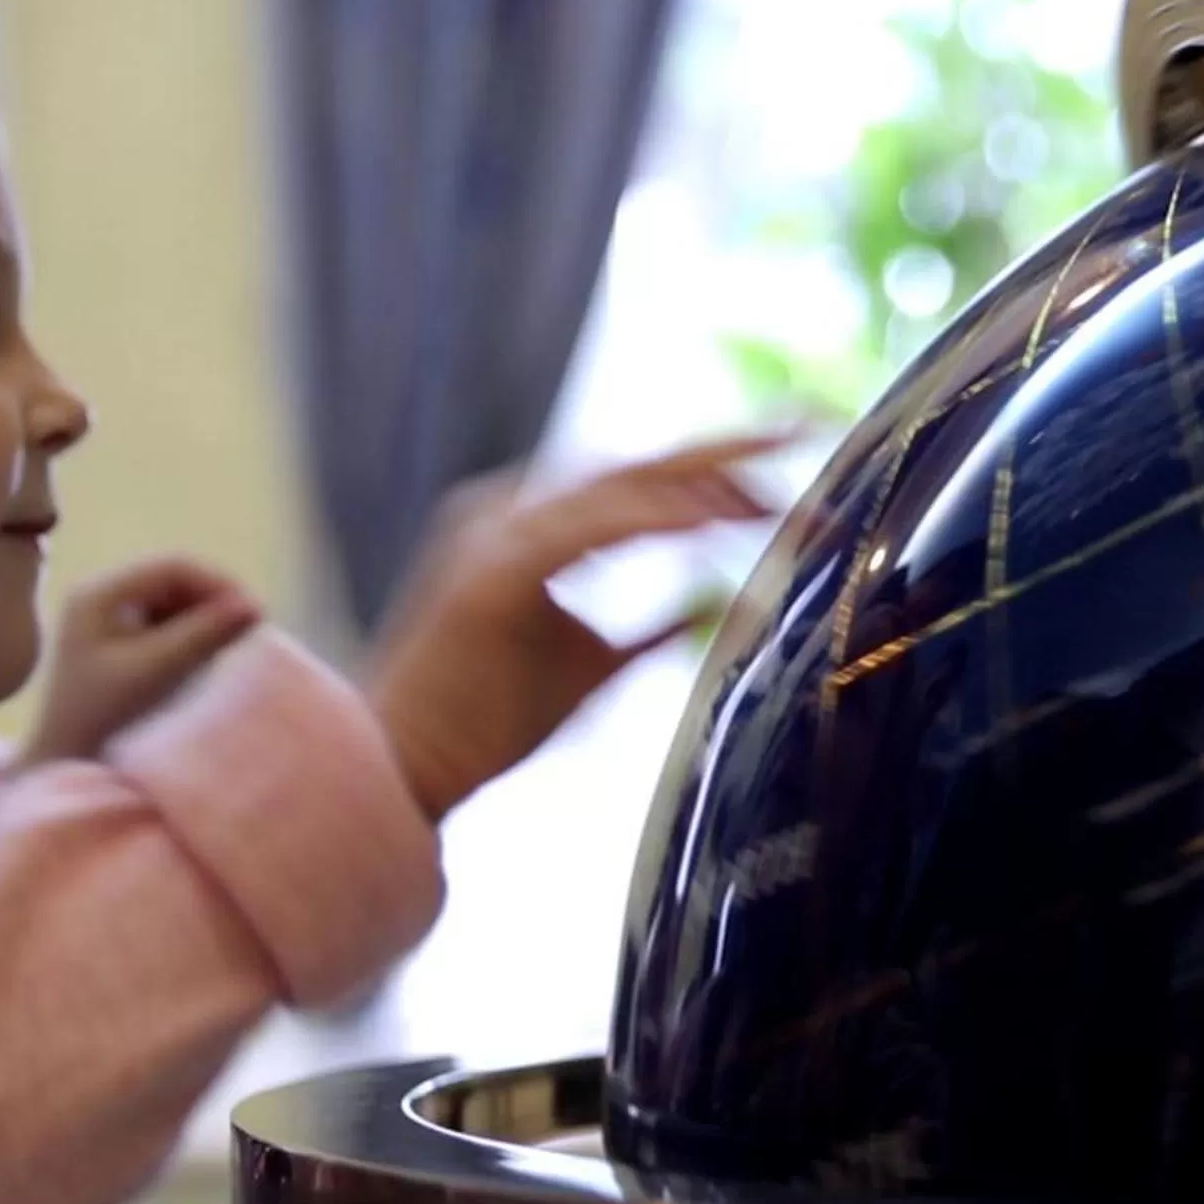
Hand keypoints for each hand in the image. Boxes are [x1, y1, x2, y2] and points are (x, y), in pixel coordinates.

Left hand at [20, 557, 263, 767]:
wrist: (64, 764)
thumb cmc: (105, 720)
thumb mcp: (157, 673)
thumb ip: (204, 635)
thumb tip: (254, 605)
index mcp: (99, 593)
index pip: (173, 567)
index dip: (219, 584)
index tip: (256, 612)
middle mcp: (99, 596)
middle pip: (173, 581)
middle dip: (214, 603)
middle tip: (250, 632)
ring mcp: (107, 618)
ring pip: (173, 603)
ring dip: (204, 622)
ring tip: (226, 651)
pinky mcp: (117, 642)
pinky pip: (165, 625)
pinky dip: (190, 639)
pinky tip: (200, 664)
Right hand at [364, 435, 784, 818]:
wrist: (401, 770)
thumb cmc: (481, 726)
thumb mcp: (587, 671)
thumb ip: (645, 633)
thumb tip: (710, 604)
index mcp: (527, 529)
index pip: (634, 484)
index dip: (711, 471)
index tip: (783, 474)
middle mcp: (509, 514)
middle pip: (636, 467)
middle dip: (724, 454)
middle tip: (802, 432)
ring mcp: (496, 534)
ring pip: (620, 486)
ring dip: (703, 485)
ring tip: (776, 499)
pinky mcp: (493, 572)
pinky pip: (591, 528)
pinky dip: (655, 520)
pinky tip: (713, 522)